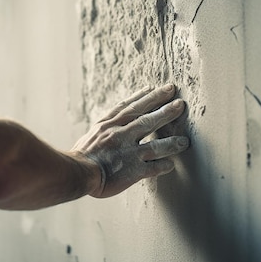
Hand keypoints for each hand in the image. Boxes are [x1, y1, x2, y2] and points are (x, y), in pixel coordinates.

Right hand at [72, 84, 188, 197]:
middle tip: (180, 103)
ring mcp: (128, 153)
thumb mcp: (92, 133)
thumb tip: (118, 119)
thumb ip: (107, 126)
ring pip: (156, 145)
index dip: (145, 97)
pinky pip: (153, 168)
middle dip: (165, 110)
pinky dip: (163, 165)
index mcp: (109, 124)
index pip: (130, 107)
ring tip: (184, 141)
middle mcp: (121, 135)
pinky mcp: (132, 171)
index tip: (157, 88)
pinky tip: (171, 164)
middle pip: (147, 119)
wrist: (75, 173)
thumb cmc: (81, 156)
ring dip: (172, 142)